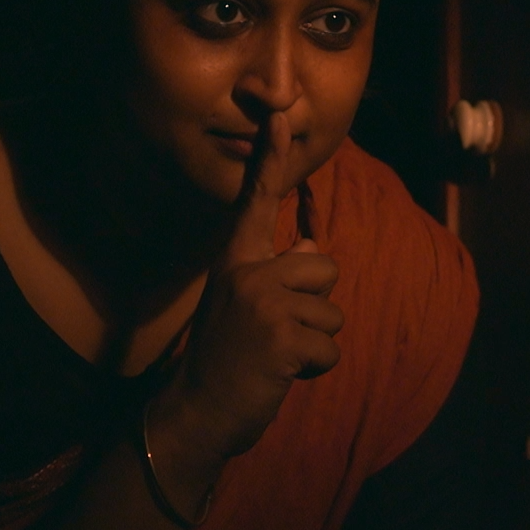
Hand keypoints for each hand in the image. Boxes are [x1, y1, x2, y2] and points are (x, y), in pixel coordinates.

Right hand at [157, 112, 342, 462]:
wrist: (197, 413)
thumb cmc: (227, 361)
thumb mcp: (244, 307)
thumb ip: (276, 275)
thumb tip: (310, 248)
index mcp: (235, 262)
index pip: (255, 202)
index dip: (269, 158)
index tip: (279, 116)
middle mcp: (247, 273)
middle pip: (322, 267)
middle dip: (315, 306)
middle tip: (275, 335)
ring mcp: (263, 302)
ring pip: (332, 312)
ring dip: (314, 343)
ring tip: (275, 357)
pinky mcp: (281, 336)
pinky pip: (330, 348)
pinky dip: (315, 369)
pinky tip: (281, 375)